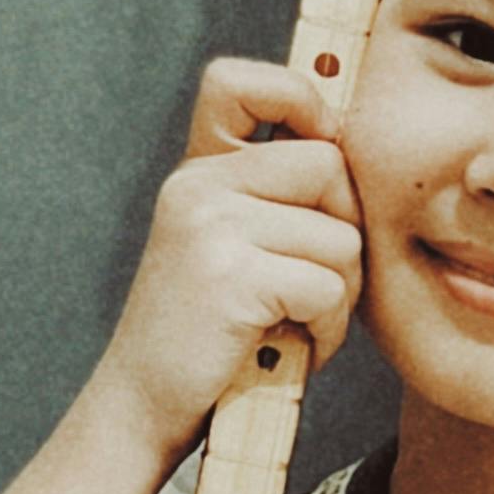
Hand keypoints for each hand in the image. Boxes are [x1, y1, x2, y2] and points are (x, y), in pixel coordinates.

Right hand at [92, 58, 364, 461]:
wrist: (141, 410)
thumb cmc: (206, 339)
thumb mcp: (226, 251)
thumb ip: (270, 200)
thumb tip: (352, 154)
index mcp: (196, 174)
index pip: (237, 82)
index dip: (298, 96)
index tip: (324, 141)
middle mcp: (197, 186)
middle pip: (329, 166)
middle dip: (344, 232)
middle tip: (313, 287)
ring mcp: (211, 227)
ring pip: (341, 237)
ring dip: (339, 298)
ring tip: (293, 327)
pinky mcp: (230, 276)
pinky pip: (328, 287)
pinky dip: (326, 331)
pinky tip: (290, 350)